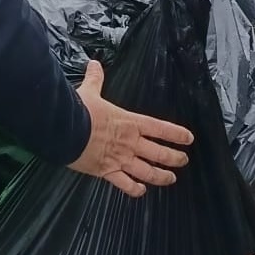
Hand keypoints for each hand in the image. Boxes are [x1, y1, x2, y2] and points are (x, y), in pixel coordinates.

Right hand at [67, 60, 193, 196]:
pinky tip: (141, 190)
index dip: (176, 134)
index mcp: (129, 122)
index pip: (160, 128)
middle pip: (160, 153)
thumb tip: (94, 64)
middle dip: (175, 158)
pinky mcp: (108, 172)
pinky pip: (126, 185)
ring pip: (148, 171)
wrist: (66, 129)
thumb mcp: (89, 92)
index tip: (188, 138)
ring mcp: (121, 159)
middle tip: (183, 160)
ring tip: (170, 178)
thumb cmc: (80, 110)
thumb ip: (95, 80)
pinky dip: (135, 189)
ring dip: (161, 176)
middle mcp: (130, 143)